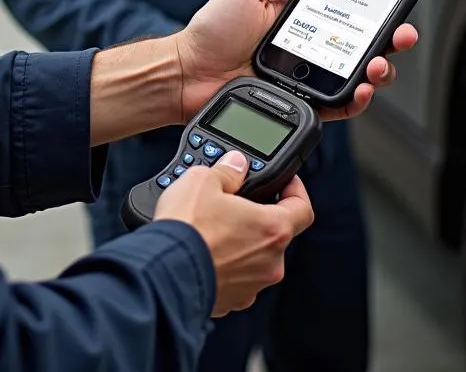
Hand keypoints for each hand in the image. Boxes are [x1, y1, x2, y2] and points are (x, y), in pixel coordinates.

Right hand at [154, 151, 313, 316]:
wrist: (163, 271)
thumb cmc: (187, 228)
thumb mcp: (203, 179)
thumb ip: (227, 170)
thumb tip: (235, 165)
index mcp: (272, 229)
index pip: (302, 208)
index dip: (295, 191)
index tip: (285, 183)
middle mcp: (270, 262)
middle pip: (275, 234)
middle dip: (257, 218)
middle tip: (234, 205)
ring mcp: (252, 285)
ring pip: (255, 258)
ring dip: (240, 243)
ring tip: (211, 229)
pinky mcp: (232, 301)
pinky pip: (235, 277)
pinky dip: (225, 265)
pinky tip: (204, 252)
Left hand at [173, 0, 422, 123]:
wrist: (188, 71)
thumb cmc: (211, 29)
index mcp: (302, 15)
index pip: (351, 3)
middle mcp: (313, 45)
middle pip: (367, 41)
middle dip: (394, 35)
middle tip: (404, 30)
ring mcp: (311, 75)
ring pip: (361, 74)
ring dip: (381, 67)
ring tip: (381, 60)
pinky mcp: (305, 102)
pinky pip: (340, 104)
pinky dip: (358, 98)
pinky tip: (363, 88)